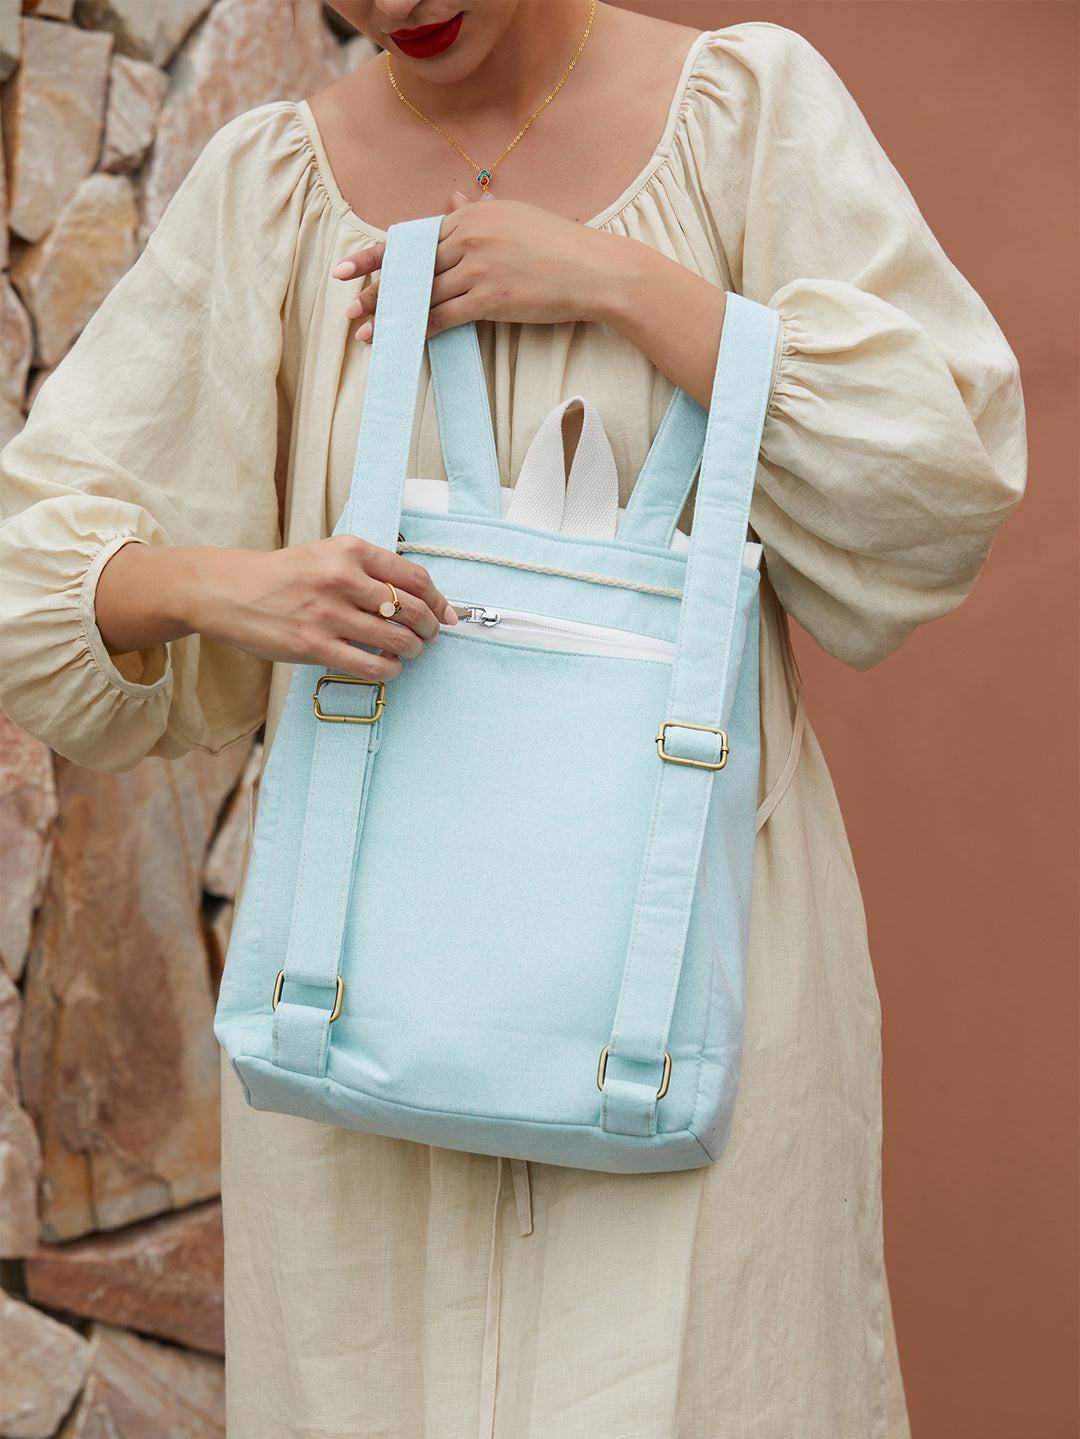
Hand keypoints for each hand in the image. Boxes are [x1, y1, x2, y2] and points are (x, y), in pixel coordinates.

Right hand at [95, 536, 456, 681]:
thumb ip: (368, 568)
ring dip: (411, 651)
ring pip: (395, 639)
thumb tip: (416, 596)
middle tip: (429, 637)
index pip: (414, 577)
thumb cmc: (282, 574)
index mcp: (350, 550)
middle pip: (411, 609)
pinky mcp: (314, 645)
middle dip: (429, 628)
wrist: (229, 590)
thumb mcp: (326, 553)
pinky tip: (388, 668)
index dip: (438, 600)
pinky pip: (369, 664)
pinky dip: (388, 670)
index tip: (446, 614)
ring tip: (408, 652)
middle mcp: (342, 578)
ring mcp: (328, 613)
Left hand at [332, 191, 615, 339]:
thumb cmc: (560, 245)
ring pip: (423, 293)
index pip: (414, 237)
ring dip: (391, 314)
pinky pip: (443, 316)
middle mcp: (470, 237)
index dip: (377, 254)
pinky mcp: (490, 298)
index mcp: (472, 215)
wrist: (594, 270)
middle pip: (412, 266)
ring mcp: (478, 268)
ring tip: (364, 329)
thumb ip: (477, 211)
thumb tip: (452, 196)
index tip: (349, 265)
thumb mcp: (514, 216)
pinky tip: (399, 339)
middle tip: (346, 301)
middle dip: (376, 286)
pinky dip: (418, 329)